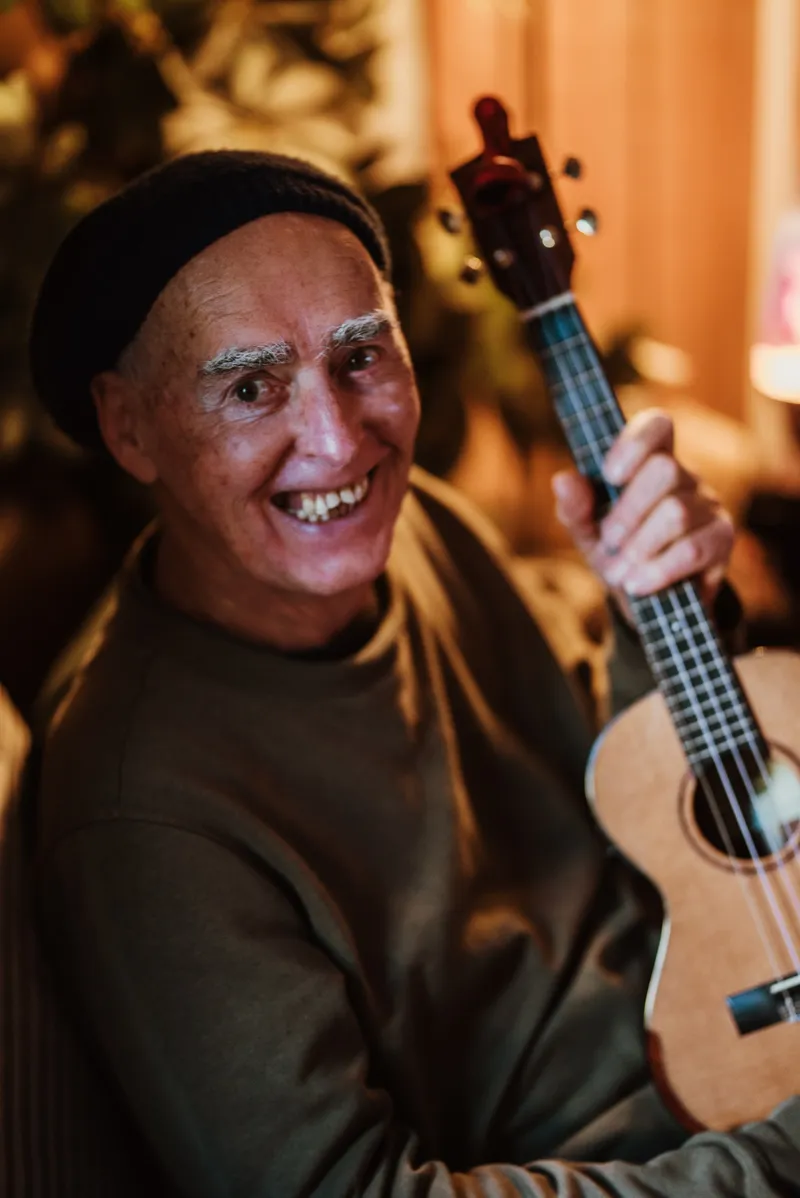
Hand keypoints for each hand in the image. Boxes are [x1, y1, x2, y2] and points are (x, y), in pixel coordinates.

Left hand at [551, 410, 733, 607]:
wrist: (645, 601)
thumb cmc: (615, 554)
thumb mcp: (587, 532)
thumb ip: (575, 507)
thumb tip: (563, 480)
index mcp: (650, 462)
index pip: (657, 426)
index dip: (635, 442)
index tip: (609, 475)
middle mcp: (685, 477)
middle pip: (665, 469)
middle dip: (628, 512)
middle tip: (609, 542)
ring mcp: (708, 506)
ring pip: (676, 513)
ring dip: (640, 548)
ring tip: (619, 574)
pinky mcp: (721, 540)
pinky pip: (692, 550)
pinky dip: (658, 570)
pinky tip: (637, 585)